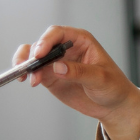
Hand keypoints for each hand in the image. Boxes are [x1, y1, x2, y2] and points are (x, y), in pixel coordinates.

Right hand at [13, 26, 139, 139]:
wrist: (113, 105)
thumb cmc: (113, 86)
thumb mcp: (100, 78)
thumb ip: (79, 72)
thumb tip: (57, 67)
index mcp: (81, 40)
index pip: (58, 33)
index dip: (46, 41)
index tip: (39, 54)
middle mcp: (66, 48)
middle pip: (42, 43)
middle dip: (32, 54)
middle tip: (30, 68)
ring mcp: (57, 62)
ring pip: (33, 56)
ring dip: (26, 64)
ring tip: (26, 77)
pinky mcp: (51, 76)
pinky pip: (34, 70)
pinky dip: (27, 73)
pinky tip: (28, 81)